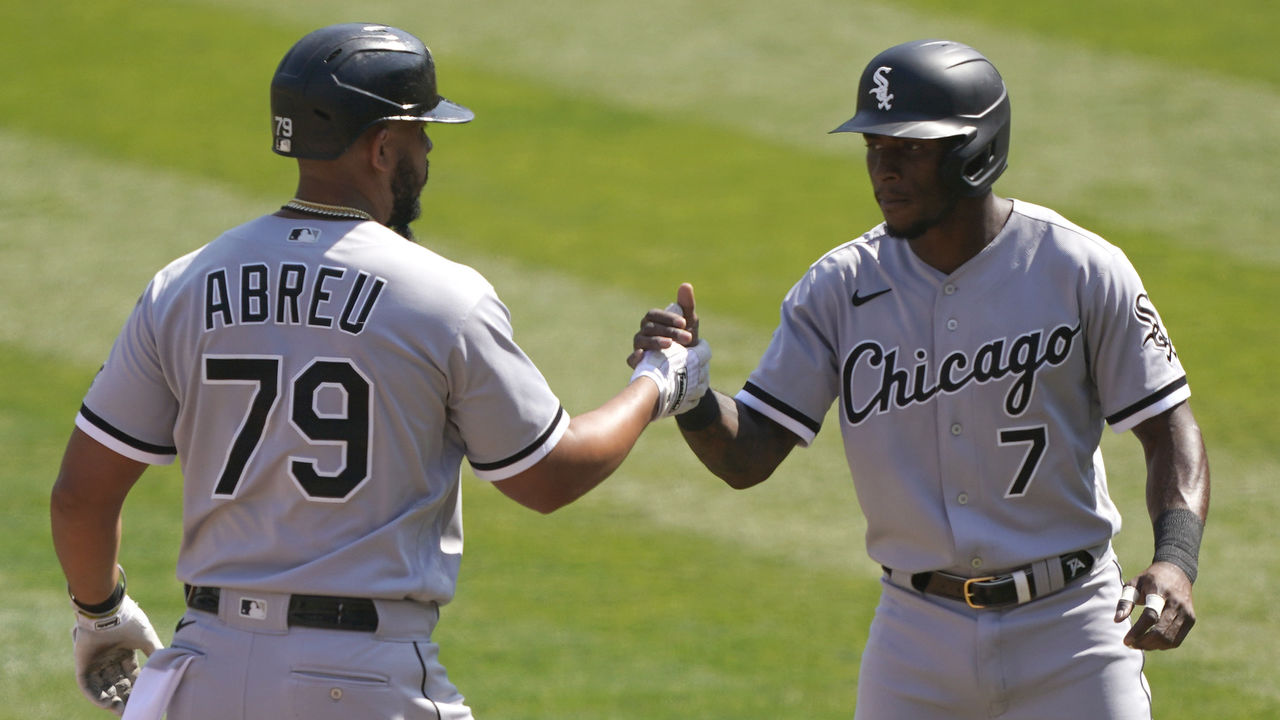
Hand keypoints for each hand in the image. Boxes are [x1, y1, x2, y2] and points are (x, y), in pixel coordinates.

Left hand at [72, 595, 164, 714]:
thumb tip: (169, 664)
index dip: (137, 687)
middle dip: (125, 696)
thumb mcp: (147, 639)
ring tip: (120, 710)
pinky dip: (96, 696)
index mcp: (124, 651)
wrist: (107, 612)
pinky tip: (107, 704)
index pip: (131, 674)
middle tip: (131, 710)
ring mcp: (95, 662)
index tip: (143, 700)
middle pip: (117, 683)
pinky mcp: (82, 664)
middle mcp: (109, 658)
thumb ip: (156, 652)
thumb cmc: (129, 622)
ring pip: (102, 686)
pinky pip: (87, 685)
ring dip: (110, 700)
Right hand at [628, 283, 698, 368]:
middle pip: (650, 328)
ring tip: (670, 344)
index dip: (668, 318)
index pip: (654, 315)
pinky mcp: (638, 362)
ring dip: (655, 342)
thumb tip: (686, 285)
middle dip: (669, 332)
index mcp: (652, 320)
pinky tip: (643, 356)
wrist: (687, 362)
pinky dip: (635, 358)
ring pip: (641, 340)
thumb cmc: (686, 337)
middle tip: (688, 337)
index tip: (684, 323)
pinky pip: (631, 359)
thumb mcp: (689, 321)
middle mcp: (643, 332)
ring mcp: (639, 346)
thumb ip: (686, 304)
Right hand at [629, 335, 711, 419]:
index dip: (699, 345)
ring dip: (697, 380)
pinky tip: (683, 392)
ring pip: (702, 384)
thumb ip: (677, 345)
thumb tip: (678, 342)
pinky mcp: (687, 405)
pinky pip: (693, 399)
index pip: (705, 349)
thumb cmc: (657, 365)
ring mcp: (695, 392)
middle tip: (688, 361)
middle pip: (705, 367)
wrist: (651, 390)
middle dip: (698, 363)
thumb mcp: (667, 348)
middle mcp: (700, 375)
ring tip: (688, 377)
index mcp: (697, 358)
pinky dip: (690, 395)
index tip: (694, 344)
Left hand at [1114, 561, 1195, 649]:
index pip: (1150, 616)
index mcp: (1159, 591)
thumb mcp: (1134, 584)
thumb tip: (1116, 620)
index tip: (1125, 641)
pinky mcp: (1191, 619)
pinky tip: (1151, 642)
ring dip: (1151, 646)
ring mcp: (1186, 612)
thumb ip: (1125, 601)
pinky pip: (1176, 640)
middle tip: (1130, 644)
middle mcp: (1175, 603)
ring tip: (1138, 644)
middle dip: (1143, 642)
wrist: (1176, 572)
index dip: (1137, 631)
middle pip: (1160, 631)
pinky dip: (1162, 645)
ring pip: (1169, 639)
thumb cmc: (1149, 580)